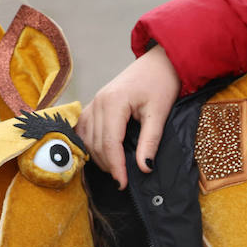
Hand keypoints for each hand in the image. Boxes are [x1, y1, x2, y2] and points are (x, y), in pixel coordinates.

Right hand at [75, 45, 178, 187]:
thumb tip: (144, 168)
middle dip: (108, 165)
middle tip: (123, 180)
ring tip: (116, 170)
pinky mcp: (94, 104)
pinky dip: (90, 144)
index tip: (123, 184)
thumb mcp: (160, 113)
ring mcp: (93, 102)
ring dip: (99, 157)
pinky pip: (84, 129)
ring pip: (87, 138)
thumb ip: (150, 141)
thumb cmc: (161, 82)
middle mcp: (98, 102)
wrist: (159, 63)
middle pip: (96, 143)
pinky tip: (101, 155)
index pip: (109, 143)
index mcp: (113, 103)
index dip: (115, 166)